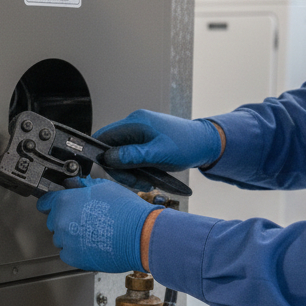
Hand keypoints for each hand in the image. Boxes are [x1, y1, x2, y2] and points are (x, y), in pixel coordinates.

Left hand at [36, 176, 154, 272]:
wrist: (140, 234)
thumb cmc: (126, 210)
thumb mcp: (104, 187)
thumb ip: (83, 186)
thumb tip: (76, 185)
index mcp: (65, 201)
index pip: (44, 202)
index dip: (51, 203)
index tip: (54, 206)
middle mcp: (61, 221)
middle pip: (54, 221)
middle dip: (65, 219)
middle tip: (85, 219)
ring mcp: (66, 241)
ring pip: (61, 238)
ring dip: (71, 236)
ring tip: (92, 232)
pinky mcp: (74, 258)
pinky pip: (68, 253)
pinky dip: (76, 250)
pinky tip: (92, 243)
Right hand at [95, 110, 221, 185]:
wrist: (205, 144)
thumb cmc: (186, 146)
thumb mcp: (158, 154)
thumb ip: (132, 156)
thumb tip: (108, 158)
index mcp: (135, 122)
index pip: (104, 135)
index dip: (101, 154)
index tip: (109, 171)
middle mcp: (134, 125)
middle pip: (111, 149)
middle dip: (120, 169)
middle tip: (135, 182)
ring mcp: (140, 133)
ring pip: (122, 156)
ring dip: (130, 172)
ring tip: (146, 182)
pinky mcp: (145, 142)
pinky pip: (132, 157)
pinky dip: (137, 169)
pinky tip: (148, 177)